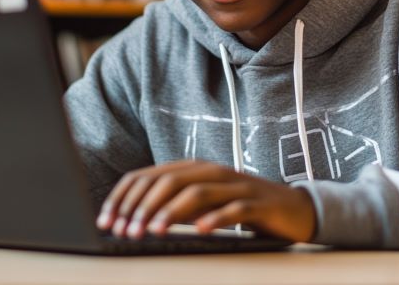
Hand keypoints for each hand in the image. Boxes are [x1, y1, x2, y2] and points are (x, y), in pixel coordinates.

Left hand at [96, 159, 315, 242]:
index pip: (151, 175)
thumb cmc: (239, 206)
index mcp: (195, 168)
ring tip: (152, 231)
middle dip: (142, 205)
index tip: (107, 220)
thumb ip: (173, 204)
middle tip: (124, 230)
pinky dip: (215, 218)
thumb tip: (133, 219)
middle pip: (170, 180)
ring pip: (197, 192)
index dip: (126, 197)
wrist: (291, 207)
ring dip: (170, 212)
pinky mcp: (256, 202)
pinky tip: (200, 231)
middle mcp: (212, 171)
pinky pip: (233, 209)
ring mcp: (235, 185)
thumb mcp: (202, 203)